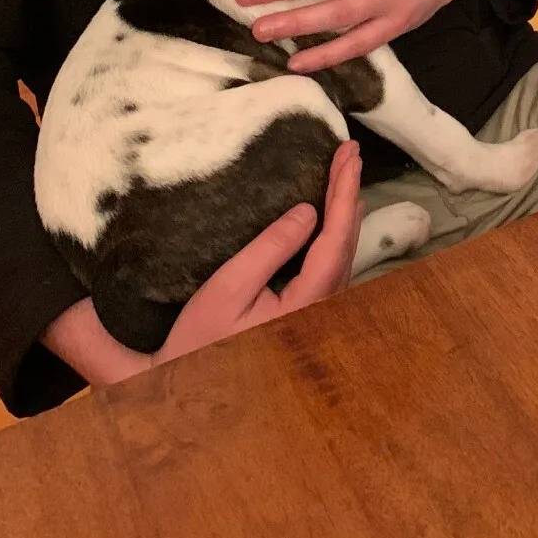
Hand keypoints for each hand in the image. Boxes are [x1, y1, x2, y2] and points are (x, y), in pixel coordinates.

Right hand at [156, 139, 362, 359]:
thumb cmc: (201, 339)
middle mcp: (322, 312)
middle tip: (350, 151)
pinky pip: (332, 265)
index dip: (344, 193)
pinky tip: (333, 214)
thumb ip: (271, 248)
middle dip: (349, 194)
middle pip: (347, 244)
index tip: (350, 156)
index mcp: (307, 306)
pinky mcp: (307, 315)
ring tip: (345, 172)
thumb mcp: (230, 288)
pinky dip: (336, 232)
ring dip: (345, 211)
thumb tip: (308, 211)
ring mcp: (317, 315)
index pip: (336, 240)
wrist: (187, 386)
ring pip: (344, 255)